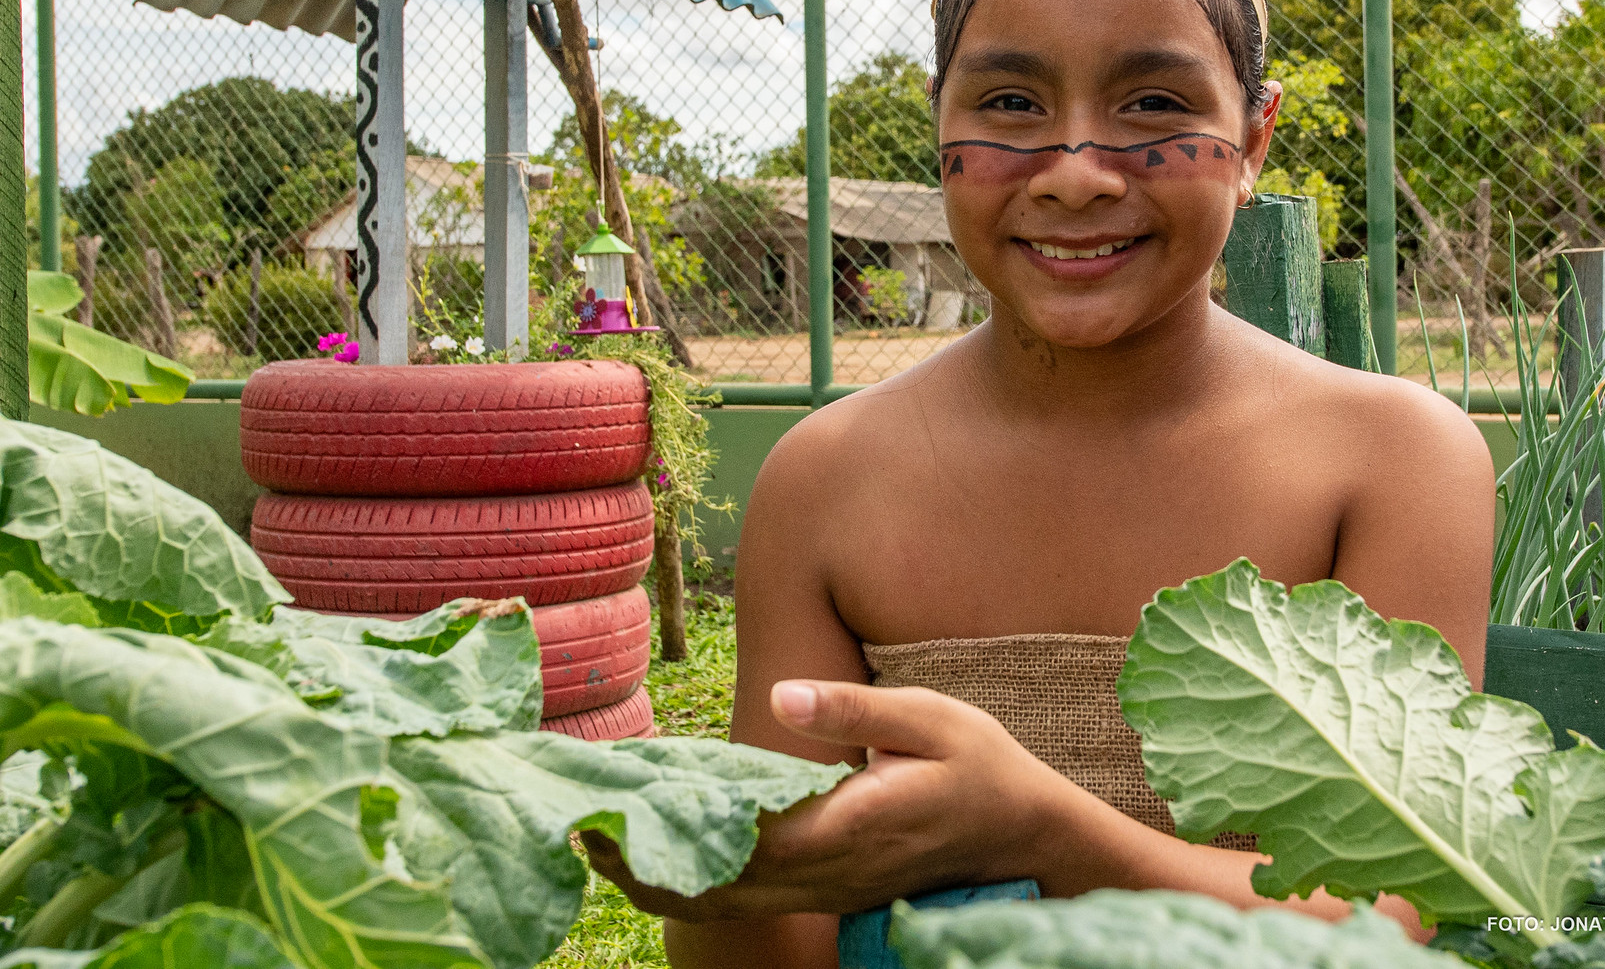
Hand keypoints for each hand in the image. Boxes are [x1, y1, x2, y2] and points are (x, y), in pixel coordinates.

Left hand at [582, 681, 1067, 921]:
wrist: (1026, 837)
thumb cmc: (981, 766)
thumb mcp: (931, 717)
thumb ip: (854, 710)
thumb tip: (782, 699)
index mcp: (845, 828)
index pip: (735, 844)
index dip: (666, 838)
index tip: (610, 812)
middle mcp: (826, 873)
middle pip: (715, 889)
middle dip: (640, 868)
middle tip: (577, 830)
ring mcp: (827, 891)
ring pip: (728, 904)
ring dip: (661, 881)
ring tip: (603, 844)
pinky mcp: (828, 892)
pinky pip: (749, 899)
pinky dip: (698, 884)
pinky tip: (669, 852)